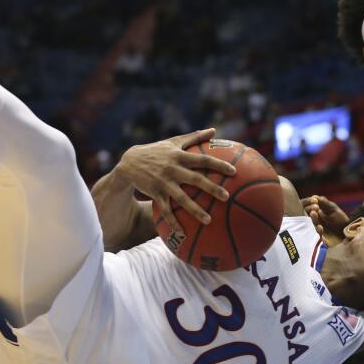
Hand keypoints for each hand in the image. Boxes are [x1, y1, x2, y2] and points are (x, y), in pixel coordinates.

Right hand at [116, 129, 236, 236]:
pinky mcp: (155, 194)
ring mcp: (164, 182)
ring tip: (209, 220)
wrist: (130, 162)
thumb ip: (195, 137)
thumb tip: (214, 130)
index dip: (218, 165)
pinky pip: (165, 210)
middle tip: (227, 197)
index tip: (233, 172)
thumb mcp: (174, 142)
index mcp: (180, 156)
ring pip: (181, 198)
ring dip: (195, 210)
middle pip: (196, 179)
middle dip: (211, 188)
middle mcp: (173, 169)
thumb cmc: (157, 151)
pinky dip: (173, 222)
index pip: (203, 160)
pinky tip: (182, 233)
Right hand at [304, 194, 349, 236]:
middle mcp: (311, 219)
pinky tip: (320, 227)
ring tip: (315, 214)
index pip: (305, 205)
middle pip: (304, 213)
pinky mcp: (317, 237)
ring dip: (312, 218)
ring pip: (308, 224)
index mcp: (313, 210)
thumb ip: (325, 203)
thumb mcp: (333, 209)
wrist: (347, 231)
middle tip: (316, 207)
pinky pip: (315, 234)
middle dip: (309, 209)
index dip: (307, 202)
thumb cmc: (339, 218)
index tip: (314, 200)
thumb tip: (315, 197)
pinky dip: (317, 230)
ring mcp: (313, 228)